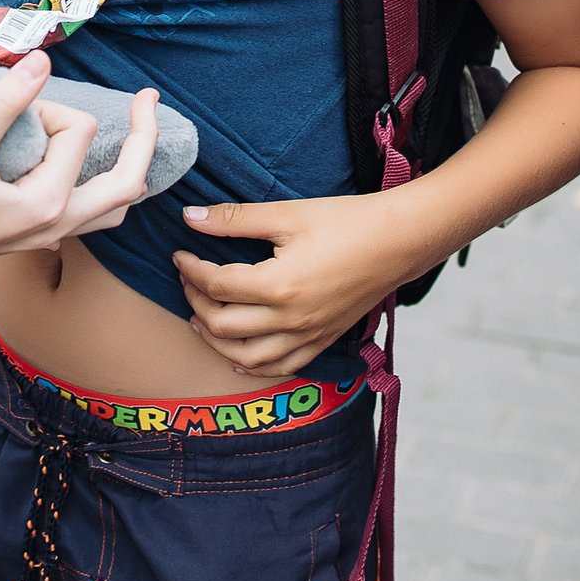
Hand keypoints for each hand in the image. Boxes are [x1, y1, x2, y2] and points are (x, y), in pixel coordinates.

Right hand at [0, 53, 158, 281]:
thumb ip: (5, 103)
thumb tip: (42, 61)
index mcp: (47, 205)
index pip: (77, 132)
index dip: (50, 106)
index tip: (13, 108)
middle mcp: (59, 226)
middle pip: (128, 182)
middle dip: (142, 137)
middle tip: (147, 98)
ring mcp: (51, 236)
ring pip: (114, 206)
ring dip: (128, 167)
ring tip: (134, 133)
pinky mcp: (37, 236)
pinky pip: (92, 214)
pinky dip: (104, 187)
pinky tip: (92, 168)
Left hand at [172, 195, 416, 378]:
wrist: (400, 240)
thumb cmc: (347, 221)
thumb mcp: (288, 214)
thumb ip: (235, 218)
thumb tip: (189, 218)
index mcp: (279, 285)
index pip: (216, 285)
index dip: (190, 270)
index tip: (179, 254)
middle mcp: (291, 319)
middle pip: (223, 325)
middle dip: (196, 302)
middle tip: (187, 280)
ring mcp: (309, 335)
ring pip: (247, 357)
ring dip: (216, 341)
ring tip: (199, 319)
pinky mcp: (324, 339)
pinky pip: (282, 367)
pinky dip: (254, 366)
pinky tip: (238, 356)